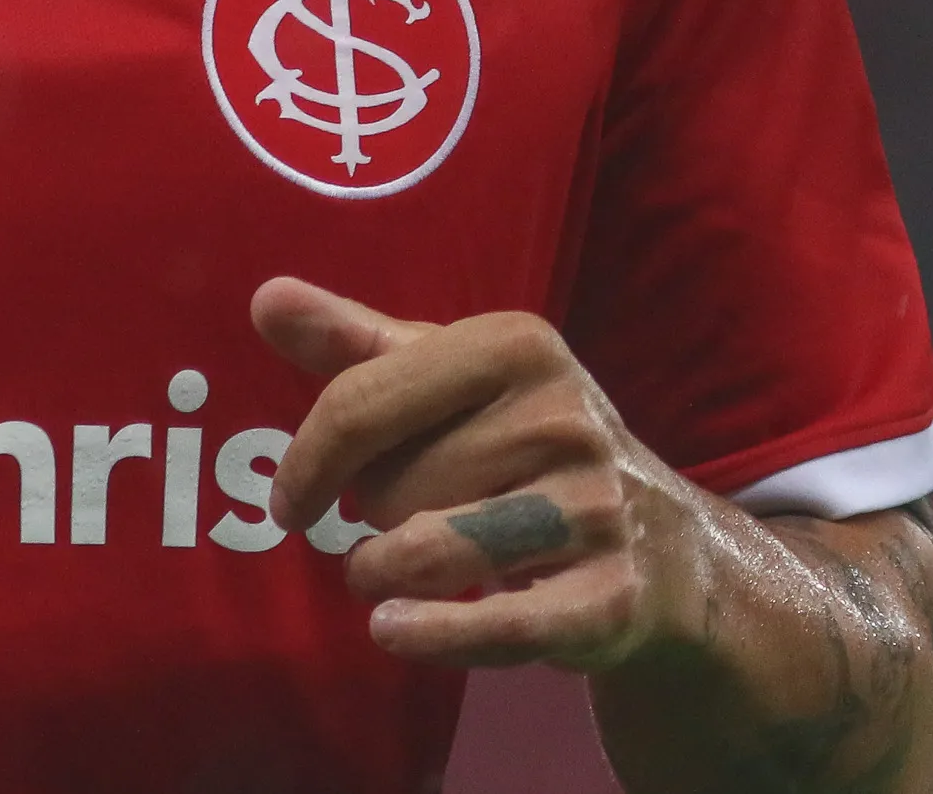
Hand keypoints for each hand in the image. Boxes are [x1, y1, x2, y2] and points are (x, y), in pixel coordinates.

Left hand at [253, 275, 703, 674]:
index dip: (307, 462)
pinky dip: (431, 634)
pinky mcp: (608, 599)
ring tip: (385, 574)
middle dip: (372, 516)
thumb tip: (266, 298)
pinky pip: (497, 627)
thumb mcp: (450, 379)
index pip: (361, 402)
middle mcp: (562, 419)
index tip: (289, 501)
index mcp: (516, 346)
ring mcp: (593, 511)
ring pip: (429, 554)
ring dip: (383, 575)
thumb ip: (355, 341)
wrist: (666, 546)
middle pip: (391, 487)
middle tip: (396, 521)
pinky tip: (391, 629)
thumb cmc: (526, 446)